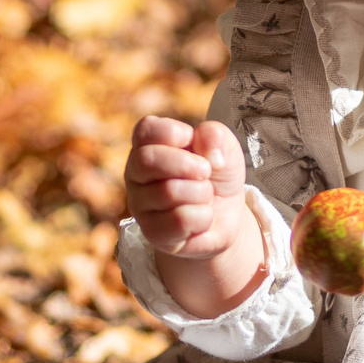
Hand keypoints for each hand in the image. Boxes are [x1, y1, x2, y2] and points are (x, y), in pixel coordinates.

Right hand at [126, 116, 250, 258]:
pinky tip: (200, 218)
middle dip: (187, 164)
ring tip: (205, 196)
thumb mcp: (224, 148)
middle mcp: (136, 173)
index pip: (146, 129)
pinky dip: (203, 218)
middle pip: (148, 159)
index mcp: (148, 145)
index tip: (192, 141)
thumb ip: (215, 136)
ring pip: (169, 191)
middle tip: (206, 172)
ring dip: (202, 193)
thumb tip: (209, 154)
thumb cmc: (217, 176)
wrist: (227, 217)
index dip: (174, 132)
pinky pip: (179, 220)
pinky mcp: (152, 233)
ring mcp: (140, 204)